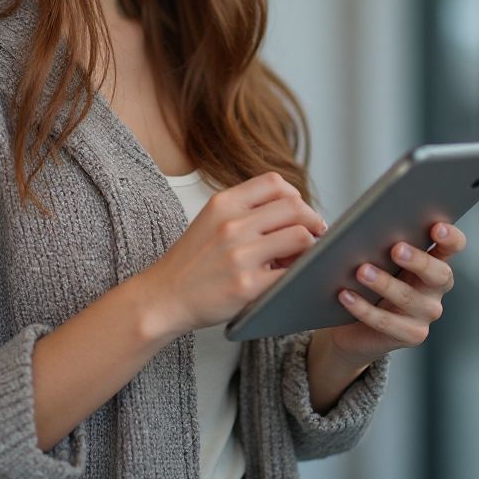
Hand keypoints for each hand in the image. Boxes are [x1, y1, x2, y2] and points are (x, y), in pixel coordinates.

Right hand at [140, 171, 325, 336]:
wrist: (164, 296)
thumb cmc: (192, 261)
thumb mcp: (212, 219)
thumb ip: (246, 210)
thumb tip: (294, 210)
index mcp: (224, 203)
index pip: (274, 182)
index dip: (295, 195)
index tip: (298, 212)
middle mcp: (232, 224)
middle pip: (294, 206)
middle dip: (312, 220)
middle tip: (314, 234)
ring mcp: (240, 255)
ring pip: (300, 236)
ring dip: (310, 247)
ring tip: (300, 258)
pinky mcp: (247, 286)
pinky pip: (292, 272)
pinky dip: (301, 273)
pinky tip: (292, 277)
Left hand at [318, 222, 466, 367]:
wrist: (352, 324)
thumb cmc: (364, 276)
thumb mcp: (366, 254)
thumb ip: (361, 236)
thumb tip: (333, 223)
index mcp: (431, 259)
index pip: (451, 246)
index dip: (450, 237)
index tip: (437, 228)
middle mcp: (435, 287)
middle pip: (438, 273)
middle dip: (418, 260)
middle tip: (396, 249)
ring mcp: (426, 313)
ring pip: (408, 297)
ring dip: (384, 283)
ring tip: (362, 271)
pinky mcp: (411, 335)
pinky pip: (386, 322)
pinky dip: (364, 308)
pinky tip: (346, 295)